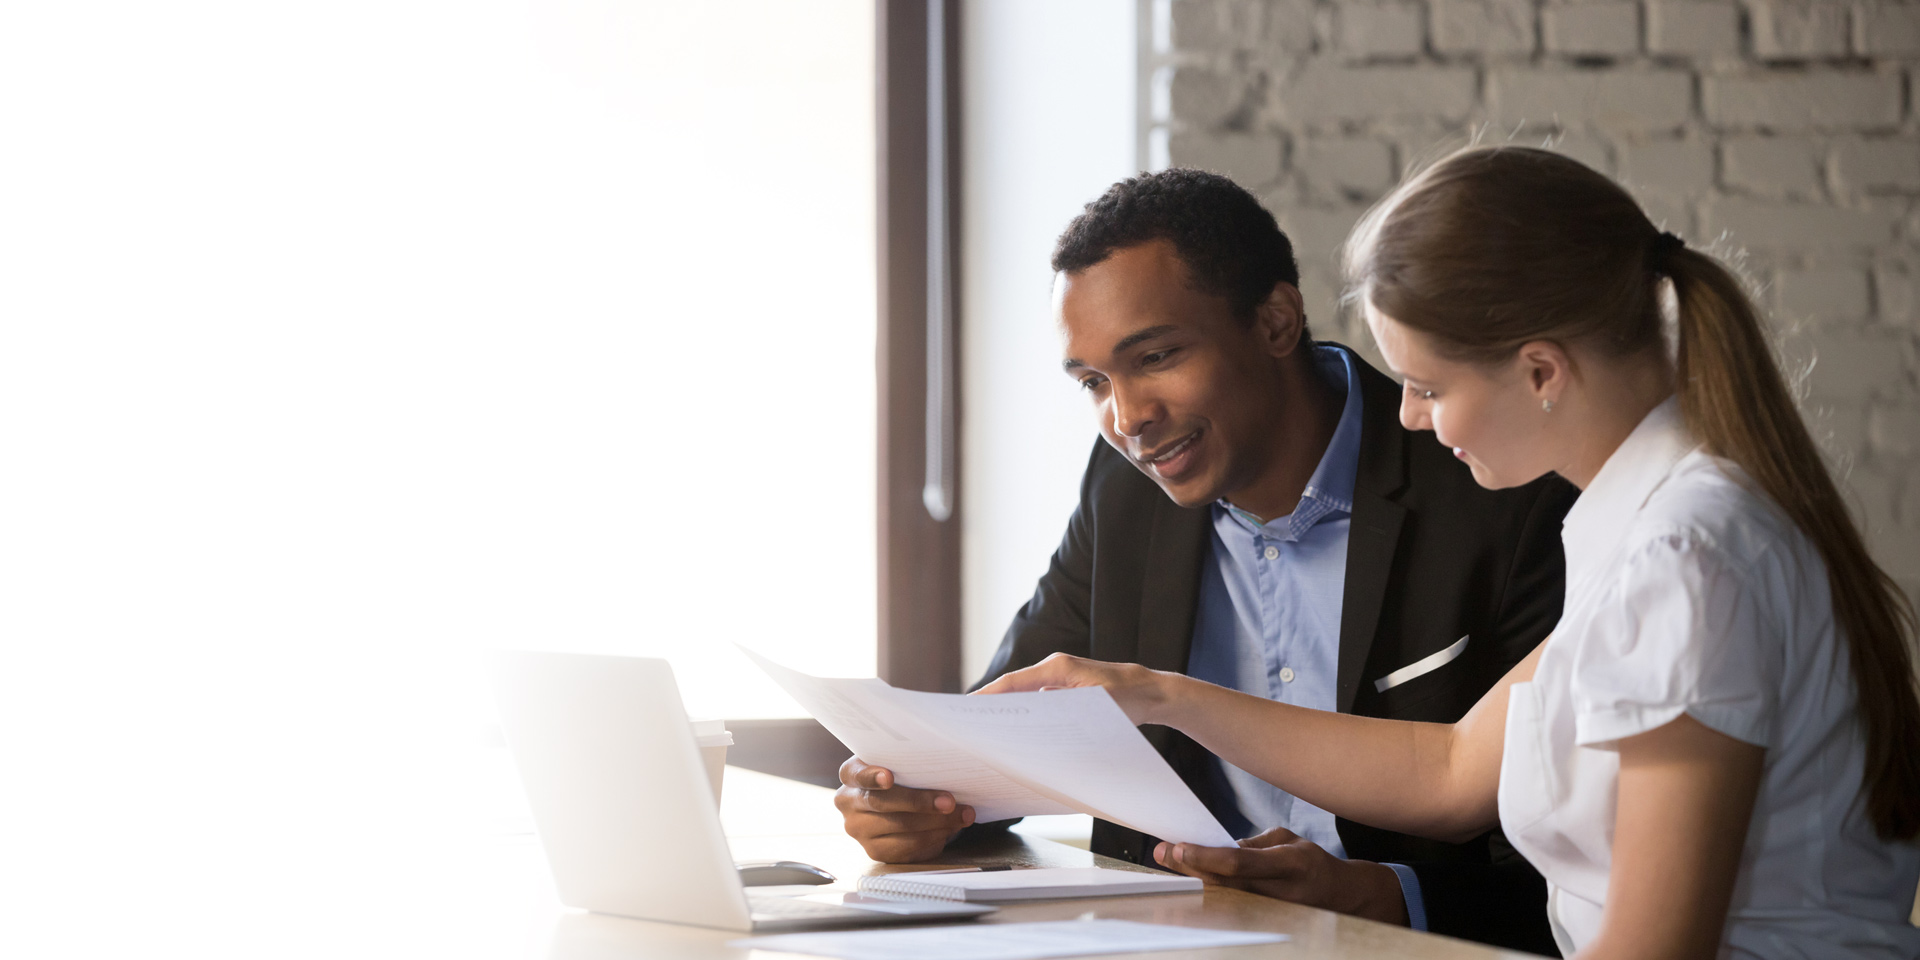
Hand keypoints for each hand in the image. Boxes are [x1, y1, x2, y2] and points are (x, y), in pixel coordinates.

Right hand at [833, 756, 974, 862]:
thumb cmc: (902, 777)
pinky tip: (949, 830)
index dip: (872, 776)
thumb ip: (909, 763)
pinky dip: (933, 838)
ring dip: (936, 822)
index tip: (889, 778)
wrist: (897, 800)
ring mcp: (859, 830)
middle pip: (882, 803)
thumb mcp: (898, 763)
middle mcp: (848, 803)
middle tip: (948, 802)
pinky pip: (906, 848)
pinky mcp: (875, 851)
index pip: (856, 774)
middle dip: (919, 802)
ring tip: (961, 815)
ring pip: (899, 827)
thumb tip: (945, 768)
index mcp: (851, 775)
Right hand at [971, 652, 1172, 724]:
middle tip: (969, 724)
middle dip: (992, 704)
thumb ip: (1065, 707)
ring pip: (1024, 695)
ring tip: (987, 732)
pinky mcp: (1065, 690)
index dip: (989, 694)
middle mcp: (1055, 669)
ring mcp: (1059, 679)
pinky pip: (1037, 701)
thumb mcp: (1097, 704)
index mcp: (1058, 668)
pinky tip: (1019, 734)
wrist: (1150, 692)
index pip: (1014, 681)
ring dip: (1008, 711)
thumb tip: (1033, 715)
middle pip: (1014, 688)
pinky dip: (1025, 714)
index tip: (967, 707)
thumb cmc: (1128, 697)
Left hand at [1153, 827, 1410, 925]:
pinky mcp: (1266, 923)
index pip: (1238, 862)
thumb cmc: (1310, 862)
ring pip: (1223, 901)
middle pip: (1224, 884)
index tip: (1179, 846)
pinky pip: (1230, 910)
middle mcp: (1279, 892)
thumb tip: (1217, 848)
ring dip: (1192, 886)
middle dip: (1189, 868)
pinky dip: (1206, 900)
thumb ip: (1252, 844)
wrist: (1341, 896)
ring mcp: (1272, 912)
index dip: (1206, 856)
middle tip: (1161, 853)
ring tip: (1166, 870)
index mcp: (1288, 864)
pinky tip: (1187, 889)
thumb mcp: (1287, 840)